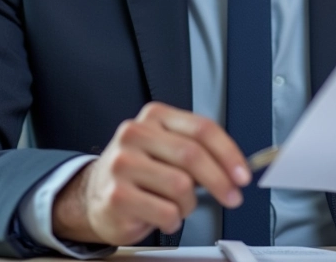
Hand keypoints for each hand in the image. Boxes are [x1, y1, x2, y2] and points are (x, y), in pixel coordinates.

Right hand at [52, 102, 250, 245]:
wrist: (93, 194)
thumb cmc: (140, 171)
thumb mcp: (166, 148)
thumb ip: (198, 149)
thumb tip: (236, 169)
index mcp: (155, 116)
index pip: (202, 128)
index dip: (228, 152)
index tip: (242, 174)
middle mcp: (136, 133)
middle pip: (193, 155)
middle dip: (220, 180)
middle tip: (233, 197)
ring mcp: (123, 163)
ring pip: (181, 186)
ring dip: (189, 204)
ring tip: (179, 205)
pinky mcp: (117, 195)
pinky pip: (165, 212)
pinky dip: (173, 219)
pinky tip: (162, 215)